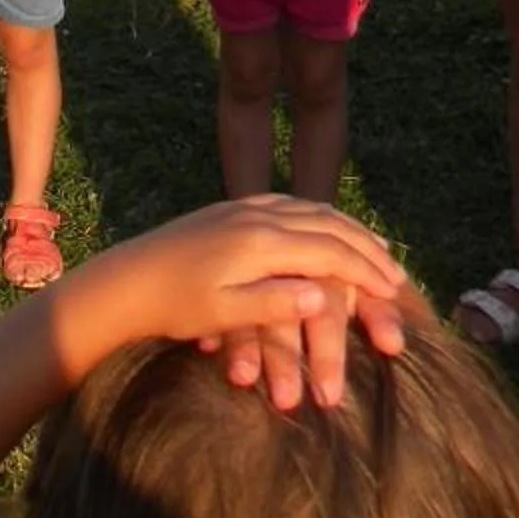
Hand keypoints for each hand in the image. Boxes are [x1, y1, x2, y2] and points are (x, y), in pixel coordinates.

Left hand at [75, 195, 413, 410]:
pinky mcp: (228, 209)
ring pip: (309, 208)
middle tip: (395, 274)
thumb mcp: (224, 314)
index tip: (394, 289)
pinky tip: (324, 226)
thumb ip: (274, 303)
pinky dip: (317, 215)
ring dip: (346, 227)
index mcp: (259, 243)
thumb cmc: (173, 306)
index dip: (366, 270)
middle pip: (326, 223)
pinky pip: (287, 203)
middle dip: (365, 247)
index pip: (329, 251)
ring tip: (373, 249)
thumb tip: (324, 297)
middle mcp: (255, 216)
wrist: (123, 280)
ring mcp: (241, 208)